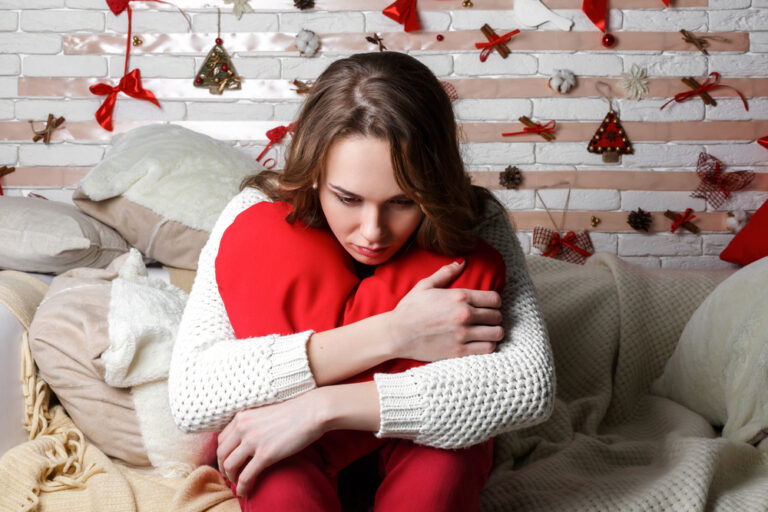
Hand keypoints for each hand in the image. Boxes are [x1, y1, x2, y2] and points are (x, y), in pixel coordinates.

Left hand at [216, 391, 324, 497]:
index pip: (221, 439)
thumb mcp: (264, 413)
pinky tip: (244, 492)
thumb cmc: (294, 412)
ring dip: (231, 478)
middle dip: (223, 468)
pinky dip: (242, 488)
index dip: (222, 454)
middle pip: (221, 453)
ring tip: (237, 483)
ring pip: (229, 466)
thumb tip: (248, 439)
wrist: (311, 411)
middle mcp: (243, 428)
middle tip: (230, 476)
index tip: (227, 462)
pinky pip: (246, 476)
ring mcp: (253, 441)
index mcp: (242, 417)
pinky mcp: (265, 455)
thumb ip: (252, 424)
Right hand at [387, 260, 503, 361]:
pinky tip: (480, 343)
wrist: (397, 334)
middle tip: (486, 319)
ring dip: (493, 332)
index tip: (489, 305)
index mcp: (459, 296)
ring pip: (497, 333)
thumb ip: (446, 273)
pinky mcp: (459, 351)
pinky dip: (488, 346)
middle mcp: (464, 314)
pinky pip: (487, 348)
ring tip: (486, 332)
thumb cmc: (409, 309)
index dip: (494, 302)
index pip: (494, 299)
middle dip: (494, 317)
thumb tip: (462, 262)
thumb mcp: (425, 286)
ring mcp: (463, 334)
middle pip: (497, 316)